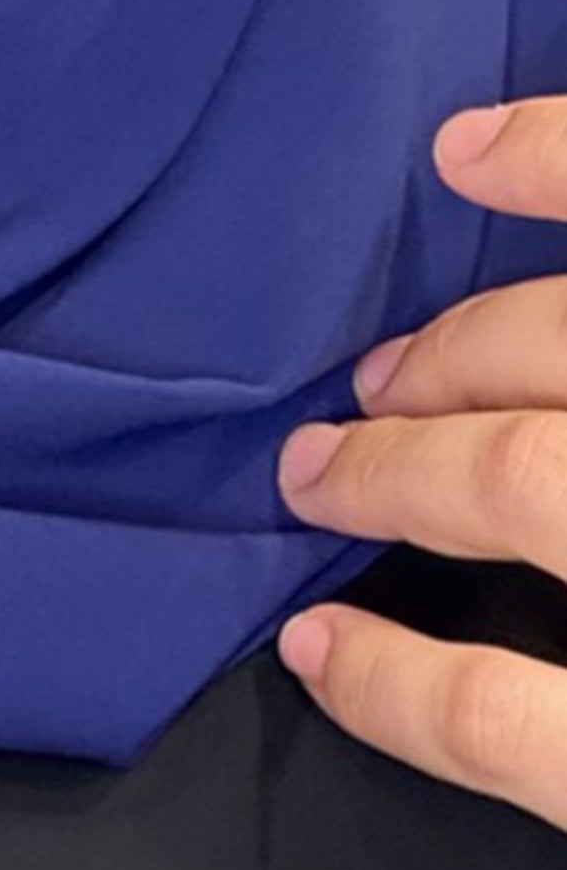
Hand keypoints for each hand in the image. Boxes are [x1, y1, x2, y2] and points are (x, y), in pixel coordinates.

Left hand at [275, 95, 566, 830]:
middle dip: (462, 345)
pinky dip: (398, 681)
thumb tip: (517, 202)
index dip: (559, 157)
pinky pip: (507, 715)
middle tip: (380, 370)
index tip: (462, 154)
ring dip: (404, 463)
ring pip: (526, 479)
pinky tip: (328, 653)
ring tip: (325, 471)